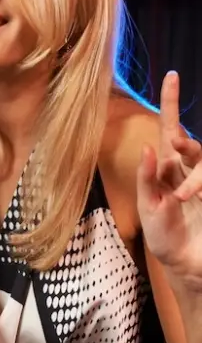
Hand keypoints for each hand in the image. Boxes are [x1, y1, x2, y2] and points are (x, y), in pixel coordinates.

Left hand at [137, 72, 201, 292]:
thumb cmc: (164, 237)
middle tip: (176, 145)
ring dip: (194, 173)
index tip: (172, 76)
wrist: (187, 266)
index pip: (169, 129)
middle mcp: (187, 171)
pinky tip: (187, 200)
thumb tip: (148, 146)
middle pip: (190, 143)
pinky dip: (197, 184)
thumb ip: (147, 179)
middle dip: (185, 141)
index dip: (170, 103)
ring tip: (180, 196)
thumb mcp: (147, 208)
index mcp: (165, 169)